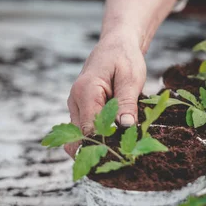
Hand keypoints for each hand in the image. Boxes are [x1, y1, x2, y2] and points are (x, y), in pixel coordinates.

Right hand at [65, 34, 145, 156]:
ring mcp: (76, 108)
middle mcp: (75, 101)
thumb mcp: (131, 78)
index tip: (123, 155)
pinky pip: (85, 131)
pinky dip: (98, 139)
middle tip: (123, 160)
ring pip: (80, 137)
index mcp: (85, 91)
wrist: (116, 45)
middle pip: (80, 137)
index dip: (105, 144)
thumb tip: (125, 127)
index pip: (89, 128)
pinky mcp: (82, 111)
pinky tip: (117, 143)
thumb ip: (127, 102)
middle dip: (99, 150)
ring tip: (122, 152)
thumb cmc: (124, 58)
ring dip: (99, 145)